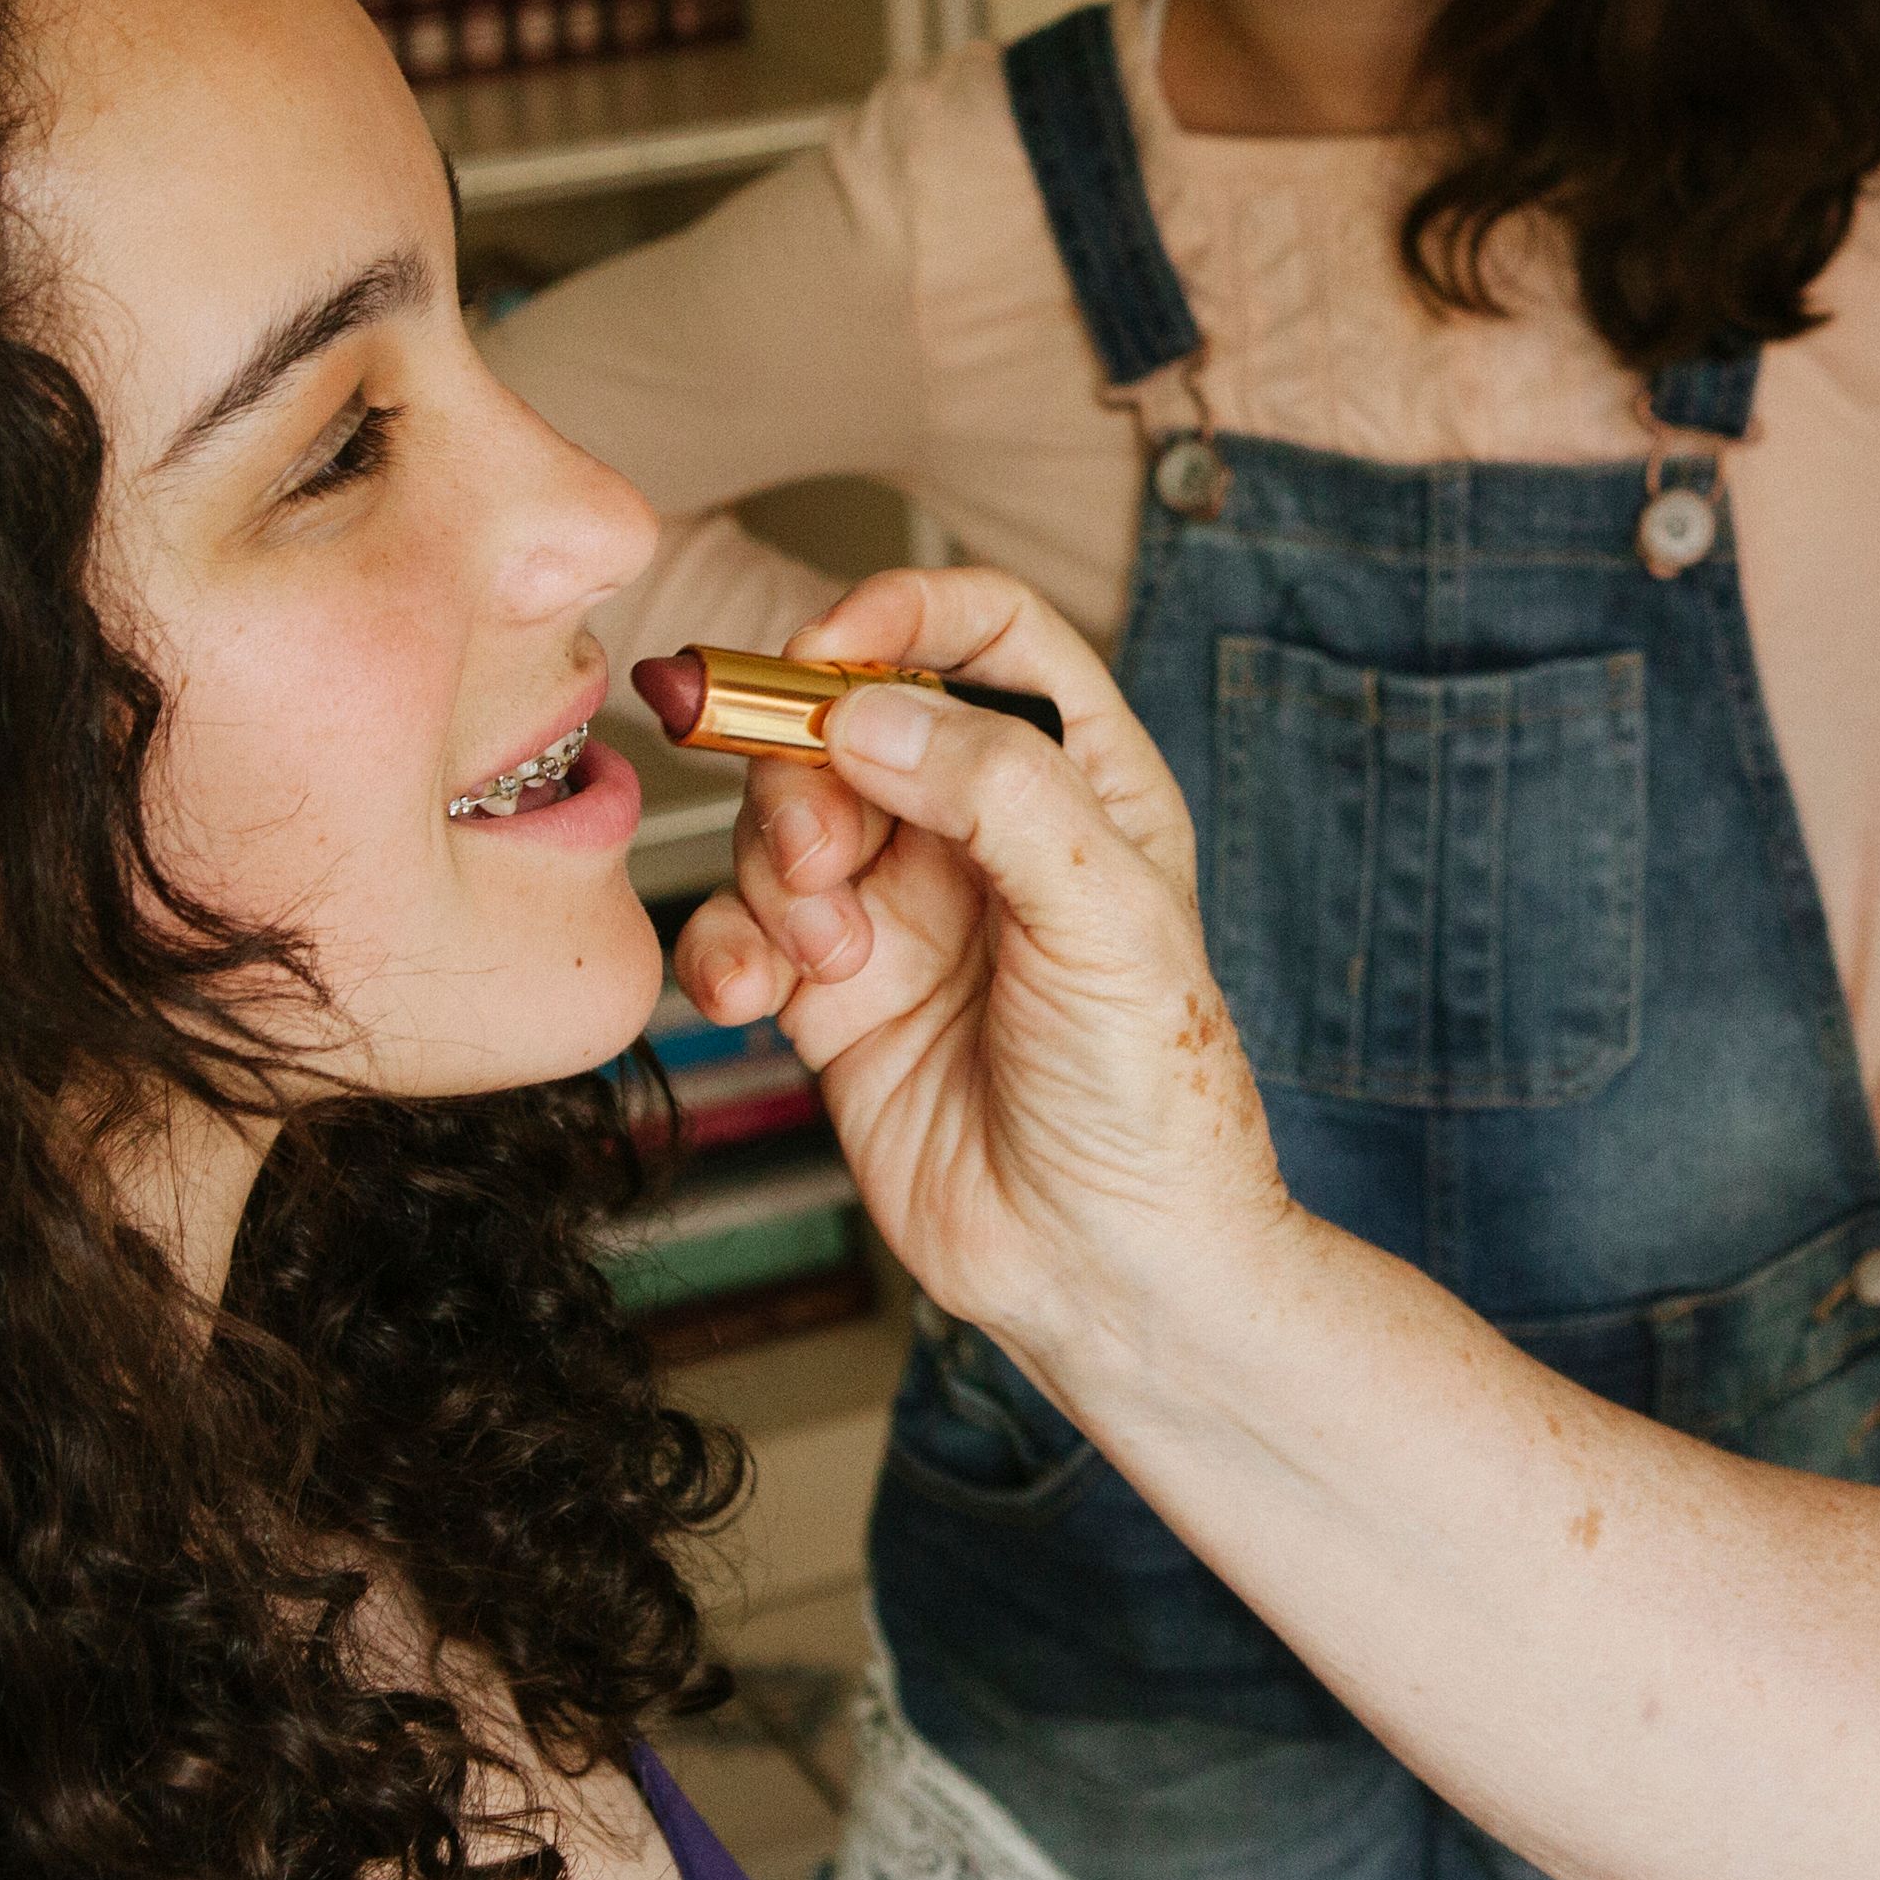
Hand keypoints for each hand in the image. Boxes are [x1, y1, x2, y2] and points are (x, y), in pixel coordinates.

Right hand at [673, 569, 1280, 1340]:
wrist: (1107, 1270)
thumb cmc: (1153, 1095)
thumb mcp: (1108, 916)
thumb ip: (999, 790)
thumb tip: (871, 705)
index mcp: (1079, 780)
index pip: (985, 630)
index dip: (902, 610)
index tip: (830, 645)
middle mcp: (981, 831)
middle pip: (851, 716)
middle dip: (807, 763)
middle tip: (821, 848)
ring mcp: (900, 910)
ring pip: (782, 816)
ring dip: (775, 865)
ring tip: (826, 950)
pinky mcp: (832, 994)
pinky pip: (742, 928)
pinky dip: (727, 948)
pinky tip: (753, 999)